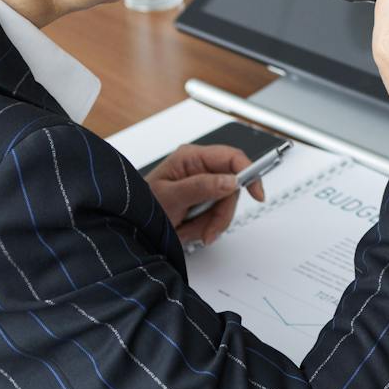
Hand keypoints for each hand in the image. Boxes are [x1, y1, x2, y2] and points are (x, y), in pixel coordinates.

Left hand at [144, 143, 266, 246]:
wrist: (131, 229)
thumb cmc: (142, 207)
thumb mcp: (171, 197)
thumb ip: (201, 187)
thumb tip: (231, 180)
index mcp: (191, 157)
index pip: (232, 157)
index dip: (249, 172)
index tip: (256, 193)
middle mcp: (199, 167)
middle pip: (232, 186)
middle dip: (221, 212)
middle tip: (209, 230)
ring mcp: (201, 184)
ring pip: (226, 203)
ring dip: (211, 223)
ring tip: (190, 232)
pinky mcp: (202, 199)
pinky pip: (217, 214)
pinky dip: (206, 227)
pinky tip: (190, 231)